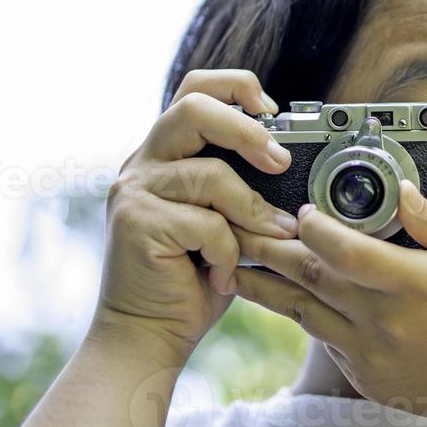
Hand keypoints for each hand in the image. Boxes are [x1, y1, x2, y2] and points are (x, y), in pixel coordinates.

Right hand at [93, 69, 298, 359]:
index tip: (275, 112)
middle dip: (247, 131)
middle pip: (194, 107)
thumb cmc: (193, 281)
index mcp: (165, 153)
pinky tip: (223, 275)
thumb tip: (292, 162)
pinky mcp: (136, 223)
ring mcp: (134, 192)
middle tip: (281, 162)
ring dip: (251, 210)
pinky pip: (206, 223)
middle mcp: (142, 163)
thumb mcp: (226, 222)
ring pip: (209, 173)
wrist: (147, 339)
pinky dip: (228, 252)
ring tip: (270, 238)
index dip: (238, 87)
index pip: (195, 88)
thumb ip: (243, 187)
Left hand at [231, 179, 426, 426]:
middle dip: (269, 248)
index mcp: (414, 285)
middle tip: (236, 224)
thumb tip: (401, 190)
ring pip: (302, 310)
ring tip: (233, 261)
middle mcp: (383, 320)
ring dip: (265, 284)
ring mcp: (368, 351)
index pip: (346, 251)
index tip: (304, 211)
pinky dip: (296, 311)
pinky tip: (277, 293)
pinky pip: (321, 335)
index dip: (316, 227)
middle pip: (310, 277)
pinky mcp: (362, 373)